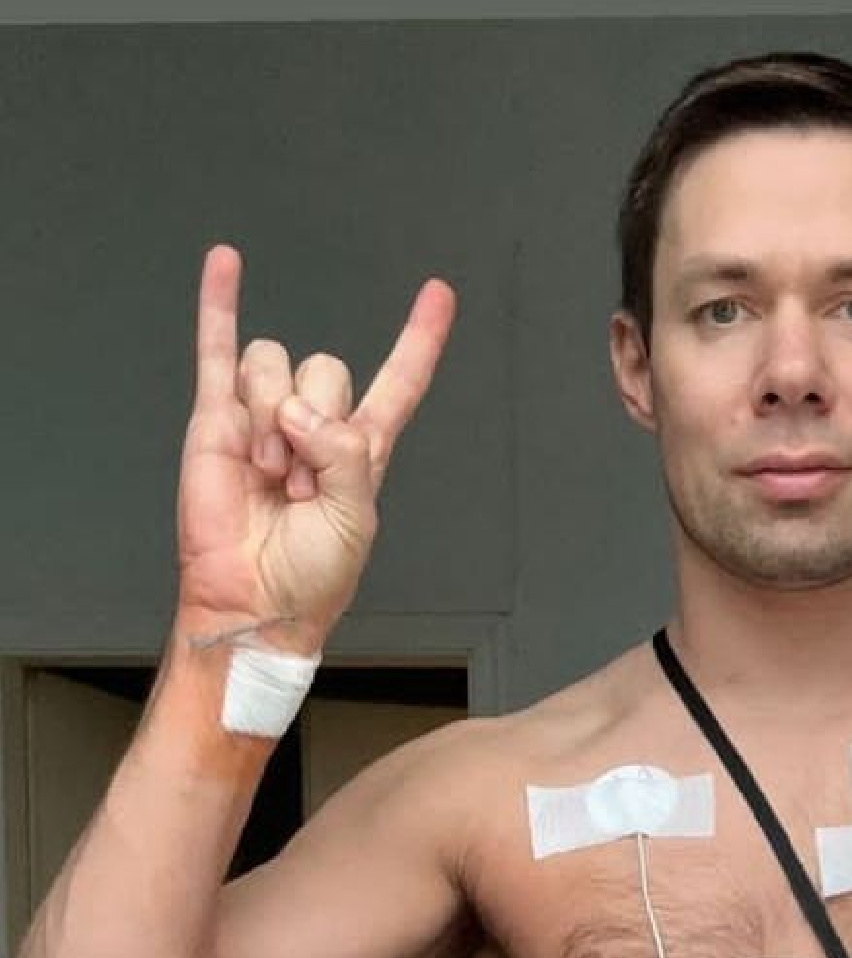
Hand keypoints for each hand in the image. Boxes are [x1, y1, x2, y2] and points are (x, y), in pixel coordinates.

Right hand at [175, 245, 455, 653]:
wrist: (253, 602)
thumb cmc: (311, 575)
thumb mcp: (357, 517)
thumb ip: (344, 454)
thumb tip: (296, 412)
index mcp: (361, 447)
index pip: (399, 382)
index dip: (420, 340)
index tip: (439, 295)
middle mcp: (316, 424)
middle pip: (326, 367)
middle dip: (315, 424)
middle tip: (302, 482)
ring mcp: (265, 417)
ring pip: (275, 364)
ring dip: (269, 416)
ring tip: (266, 471)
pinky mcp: (216, 421)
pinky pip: (218, 350)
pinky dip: (220, 303)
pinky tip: (226, 264)